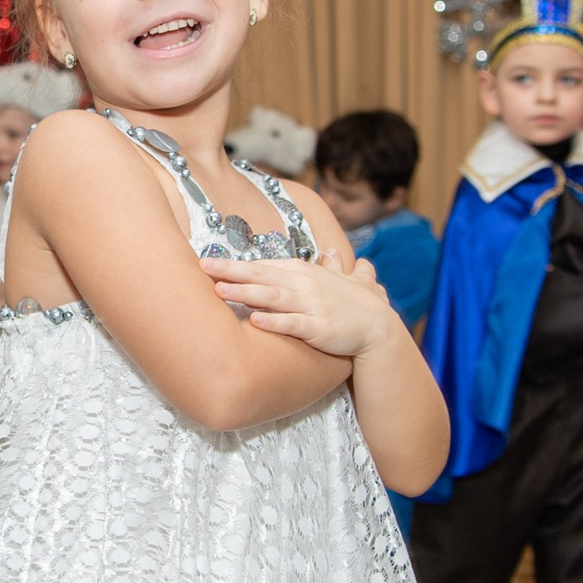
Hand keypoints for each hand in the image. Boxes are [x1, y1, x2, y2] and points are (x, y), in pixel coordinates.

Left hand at [209, 253, 401, 359]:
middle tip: (203, 267)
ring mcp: (312, 306)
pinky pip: (293, 324)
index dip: (237, 264)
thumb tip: (331, 252)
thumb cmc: (358, 305)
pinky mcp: (318, 327)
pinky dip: (274, 322)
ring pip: (273, 297)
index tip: (210, 262)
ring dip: (246, 292)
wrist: (379, 330)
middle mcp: (305, 285)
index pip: (265, 265)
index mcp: (305, 273)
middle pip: (262, 276)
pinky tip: (255, 321)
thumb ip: (333, 266)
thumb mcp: (345, 280)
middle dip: (232, 271)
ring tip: (220, 290)